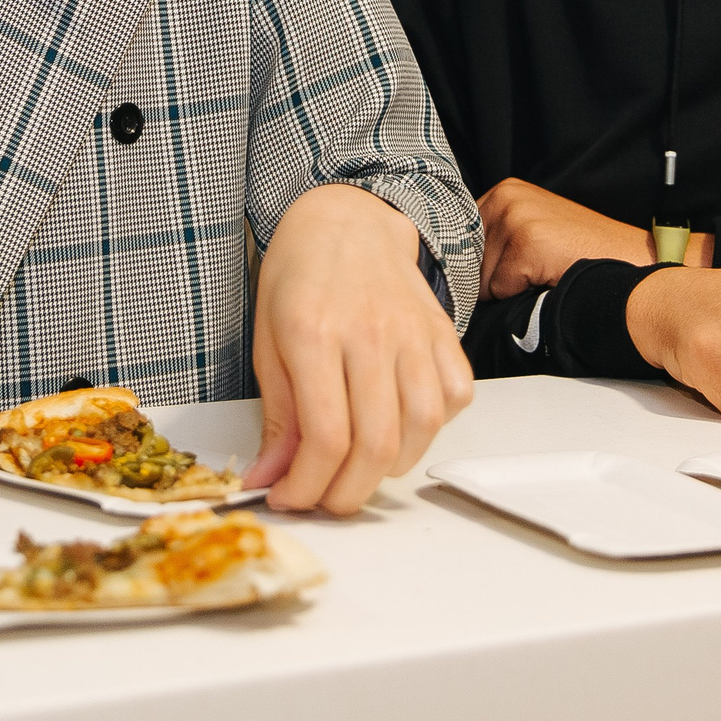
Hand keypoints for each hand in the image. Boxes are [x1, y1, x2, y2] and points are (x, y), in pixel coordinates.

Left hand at [246, 185, 473, 515]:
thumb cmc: (299, 277)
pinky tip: (400, 427)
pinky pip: (453, 398)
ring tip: (359, 468)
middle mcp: (370, 333)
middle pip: (375, 444)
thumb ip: (276, 415)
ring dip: (388, 470)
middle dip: (346, 494)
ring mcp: (412, 333)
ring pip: (419, 429)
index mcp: (313, 333)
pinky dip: (431, 429)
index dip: (306, 486)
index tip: (288, 498)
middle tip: (323, 499)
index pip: (324, 436)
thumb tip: (273, 477)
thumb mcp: (266, 342)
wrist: (346, 220)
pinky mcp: (442, 334)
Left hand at [477, 177, 658, 297]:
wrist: (628, 264)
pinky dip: (519, 295)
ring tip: (542, 274)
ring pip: (480, 276)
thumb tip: (451, 268)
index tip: (501, 270)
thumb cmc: (579, 255)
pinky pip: (499, 288)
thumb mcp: (533, 232)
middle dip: (488, 278)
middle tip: (531, 274)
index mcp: (504, 191)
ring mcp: (516, 215)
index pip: (459, 238)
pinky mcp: (527, 241)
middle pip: (466, 258)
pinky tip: (548, 278)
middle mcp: (506, 196)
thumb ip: (495, 238)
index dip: (475, 264)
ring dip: (506, 289)